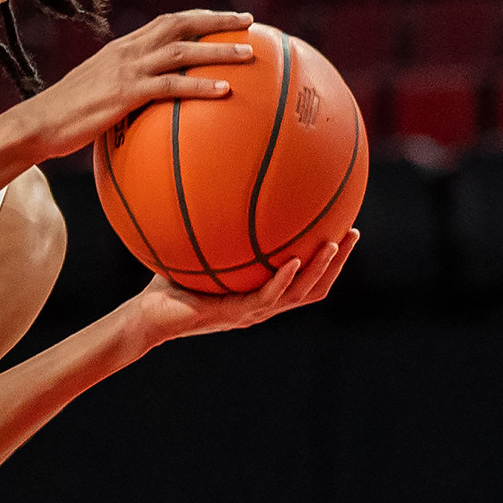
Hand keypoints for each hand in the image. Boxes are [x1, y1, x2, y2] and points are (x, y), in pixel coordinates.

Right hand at [19, 9, 257, 158]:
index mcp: (120, 49)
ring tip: (249, 54)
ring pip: (182, 50)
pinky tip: (225, 92)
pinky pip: (171, 85)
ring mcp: (125, 70)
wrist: (36, 124)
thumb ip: (123, 94)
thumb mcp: (96, 97)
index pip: (165, 23)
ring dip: (219, 50)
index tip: (225, 20)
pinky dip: (200, 85)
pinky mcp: (125, 93)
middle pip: (179, 24)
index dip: (197, 19)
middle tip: (249, 23)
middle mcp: (126, 51)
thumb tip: (148, 113)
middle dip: (217, 21)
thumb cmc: (64, 119)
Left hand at [126, 230, 359, 343]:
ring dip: (321, 269)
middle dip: (337, 262)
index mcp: (261, 293)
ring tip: (335, 244)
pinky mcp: (236, 314)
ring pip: (300, 293)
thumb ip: (213, 227)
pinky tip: (295, 260)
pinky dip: (284, 279)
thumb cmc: (169, 283)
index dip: (329, 261)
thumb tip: (216, 186)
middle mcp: (263, 305)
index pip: (306, 279)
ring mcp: (252, 313)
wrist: (149, 317)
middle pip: (315, 288)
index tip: (343, 229)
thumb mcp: (197, 250)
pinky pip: (267, 296)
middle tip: (353, 233)